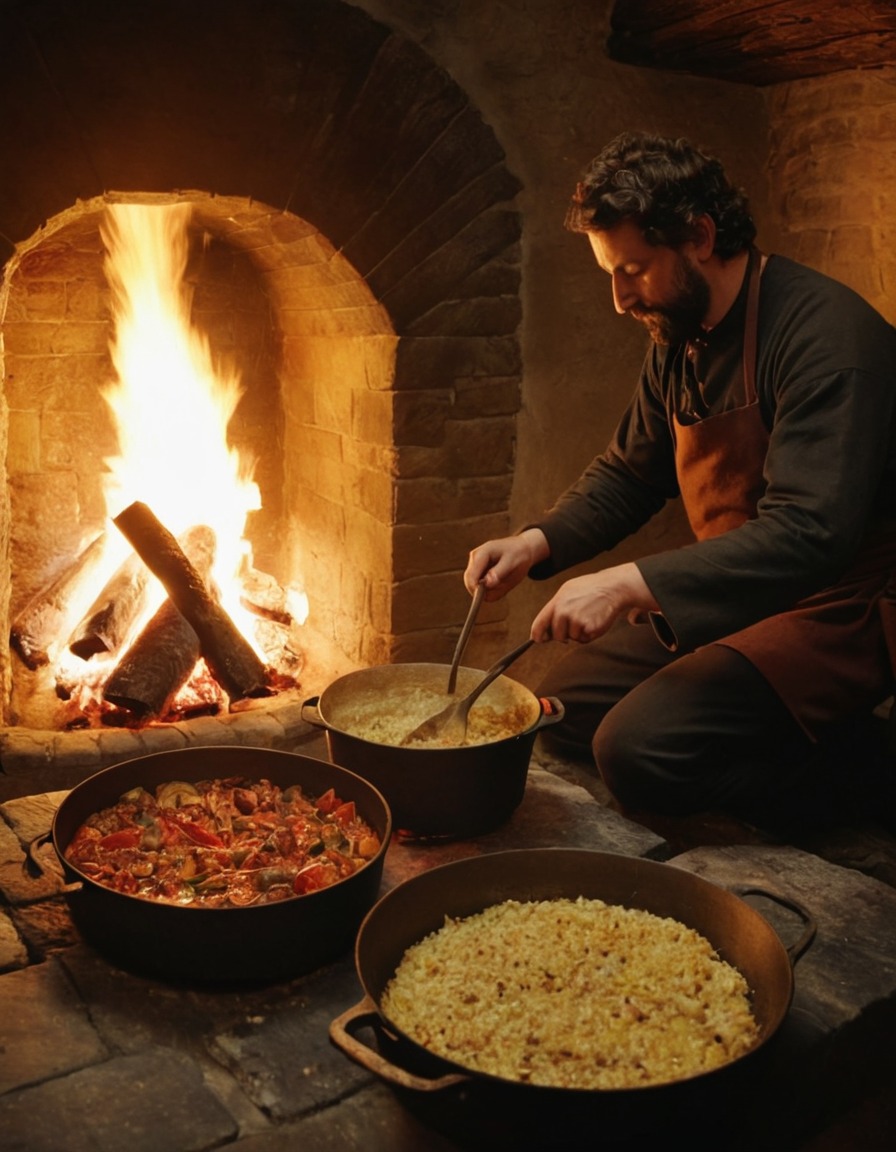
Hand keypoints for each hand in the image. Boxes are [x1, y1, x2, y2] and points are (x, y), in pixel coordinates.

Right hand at [464, 528, 549, 600]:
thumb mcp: (512, 562)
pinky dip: (491, 590)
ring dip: (488, 590)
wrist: (521, 549)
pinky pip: (481, 588)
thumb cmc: (518, 554)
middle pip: (469, 583)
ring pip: (475, 587)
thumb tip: (487, 584)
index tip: (486, 597)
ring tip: (504, 582)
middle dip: (483, 591)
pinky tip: (501, 582)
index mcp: (481, 553)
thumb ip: (499, 572)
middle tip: (500, 589)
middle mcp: (474, 559)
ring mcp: (475, 566)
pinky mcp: (478, 572)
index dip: (475, 589)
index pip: (471, 576)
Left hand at [531, 562, 658, 642]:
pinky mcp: (588, 628)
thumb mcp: (568, 591)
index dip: (537, 635)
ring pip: (572, 638)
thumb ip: (556, 608)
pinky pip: (584, 640)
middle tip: (577, 623)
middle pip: (556, 636)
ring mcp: (576, 620)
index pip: (539, 624)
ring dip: (579, 634)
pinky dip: (589, 635)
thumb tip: (545, 628)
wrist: (613, 587)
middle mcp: (563, 611)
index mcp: (557, 601)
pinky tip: (595, 621)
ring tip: (588, 618)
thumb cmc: (591, 589)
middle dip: (564, 635)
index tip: (539, 640)